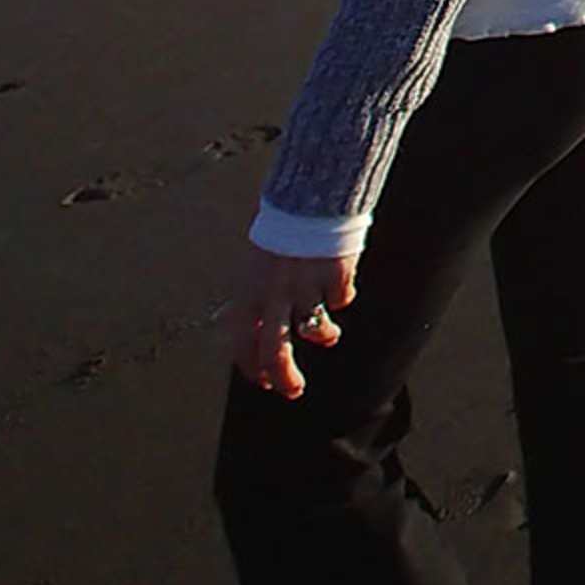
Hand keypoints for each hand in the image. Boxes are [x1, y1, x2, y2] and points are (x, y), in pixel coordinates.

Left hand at [224, 244, 361, 399]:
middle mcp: (275, 293)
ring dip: (324, 336)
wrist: (308, 195)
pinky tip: (339, 283)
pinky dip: (341, 294)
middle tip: (292, 390)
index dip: (251, 367)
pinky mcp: (335, 276)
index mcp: (249, 290)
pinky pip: (341, 297)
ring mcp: (306, 286)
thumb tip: (261, 332)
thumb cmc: (280, 229)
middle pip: (276, 350)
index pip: (242, 343)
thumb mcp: (256, 264)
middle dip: (284, 377)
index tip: (262, 381)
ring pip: (316, 330)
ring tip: (329, 335)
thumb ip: (258, 297)